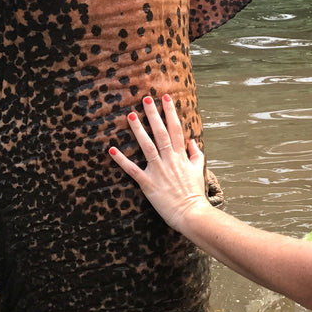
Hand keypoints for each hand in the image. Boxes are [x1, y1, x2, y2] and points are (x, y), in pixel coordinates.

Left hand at [109, 94, 209, 232]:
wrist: (191, 213)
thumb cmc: (194, 193)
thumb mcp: (199, 171)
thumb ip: (196, 154)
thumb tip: (192, 141)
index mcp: (181, 156)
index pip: (176, 129)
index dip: (170, 112)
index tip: (166, 98)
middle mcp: (170, 160)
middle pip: (161, 133)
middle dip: (153, 114)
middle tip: (145, 98)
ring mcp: (159, 171)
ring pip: (147, 146)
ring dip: (138, 131)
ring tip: (130, 115)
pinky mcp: (148, 183)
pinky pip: (133, 170)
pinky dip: (122, 160)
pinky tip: (112, 149)